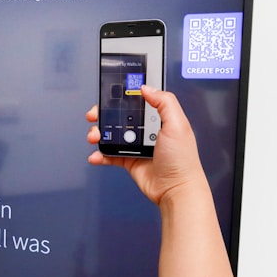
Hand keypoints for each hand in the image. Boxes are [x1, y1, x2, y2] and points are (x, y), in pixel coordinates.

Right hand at [86, 85, 207, 205]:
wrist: (175, 189)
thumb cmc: (181, 159)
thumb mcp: (177, 125)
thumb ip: (164, 102)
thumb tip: (146, 88)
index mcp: (158, 118)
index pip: (137, 101)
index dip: (122, 96)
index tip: (109, 94)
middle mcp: (145, 130)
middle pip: (118, 116)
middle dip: (103, 114)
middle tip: (94, 116)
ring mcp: (135, 145)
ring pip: (111, 134)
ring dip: (98, 134)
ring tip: (94, 137)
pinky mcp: (128, 160)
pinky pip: (109, 155)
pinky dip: (99, 155)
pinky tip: (95, 155)